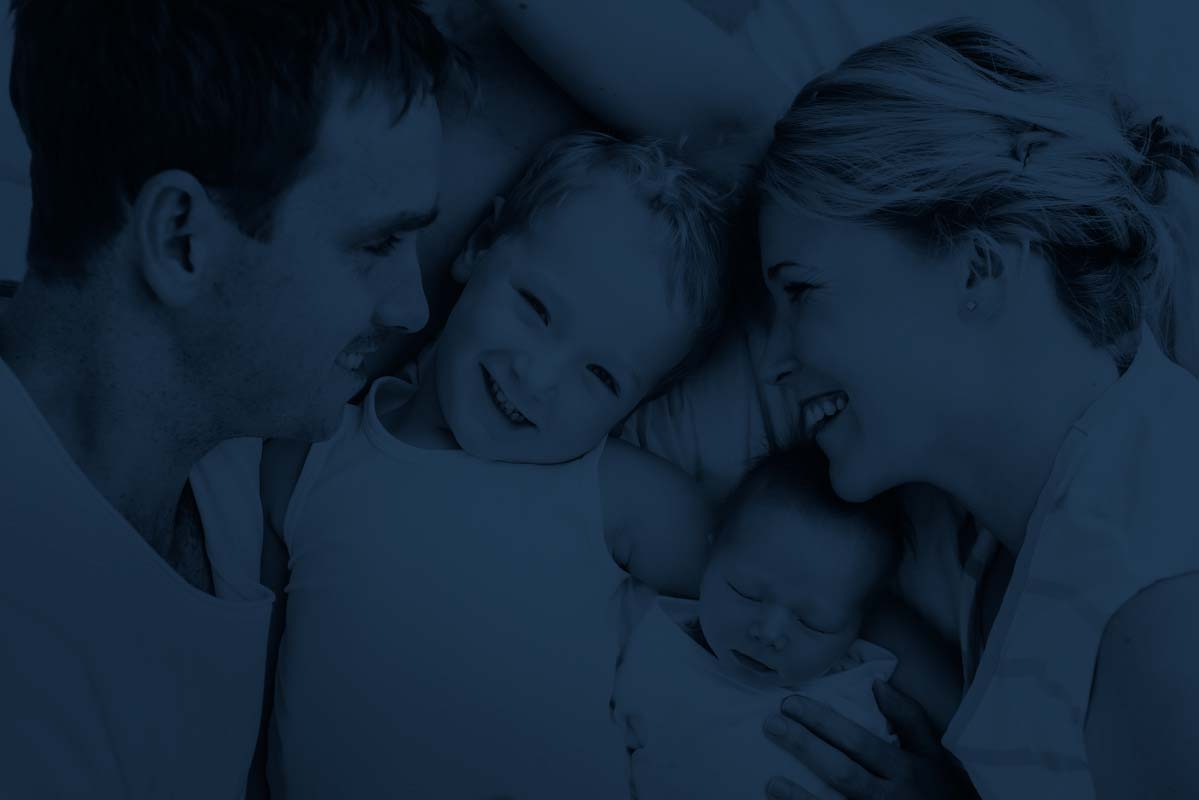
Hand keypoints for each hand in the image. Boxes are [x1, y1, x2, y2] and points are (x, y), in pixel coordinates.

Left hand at [762, 681, 978, 799]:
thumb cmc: (947, 792)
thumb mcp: (936, 754)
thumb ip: (909, 719)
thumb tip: (877, 684)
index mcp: (905, 770)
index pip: (858, 742)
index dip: (824, 722)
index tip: (792, 703)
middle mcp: (890, 797)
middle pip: (842, 772)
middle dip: (805, 747)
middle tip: (772, 724)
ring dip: (801, 798)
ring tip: (771, 782)